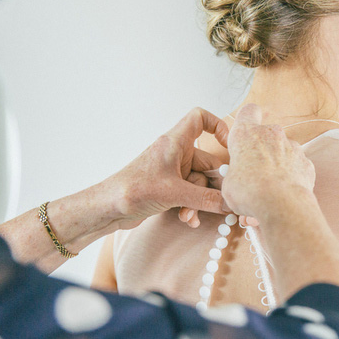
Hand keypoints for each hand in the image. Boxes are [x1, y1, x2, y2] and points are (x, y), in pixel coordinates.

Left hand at [102, 108, 230, 228]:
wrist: (108, 209)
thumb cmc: (132, 190)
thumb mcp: (174, 194)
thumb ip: (206, 199)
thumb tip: (230, 204)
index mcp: (175, 142)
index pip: (200, 118)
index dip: (218, 126)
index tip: (229, 145)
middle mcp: (176, 154)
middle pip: (208, 162)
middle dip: (213, 185)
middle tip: (221, 202)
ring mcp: (173, 172)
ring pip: (201, 183)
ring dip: (200, 202)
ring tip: (191, 215)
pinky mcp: (170, 188)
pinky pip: (192, 195)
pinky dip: (192, 207)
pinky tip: (188, 219)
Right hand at [221, 103, 315, 218]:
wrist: (282, 204)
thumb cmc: (251, 192)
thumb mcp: (229, 184)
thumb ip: (234, 174)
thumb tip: (237, 180)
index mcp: (246, 134)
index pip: (248, 112)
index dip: (248, 120)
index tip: (245, 134)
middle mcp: (271, 134)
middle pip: (266, 134)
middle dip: (262, 149)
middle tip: (256, 171)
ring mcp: (292, 147)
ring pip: (283, 150)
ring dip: (277, 163)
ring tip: (271, 186)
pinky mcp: (306, 162)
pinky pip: (297, 165)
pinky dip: (292, 175)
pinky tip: (285, 191)